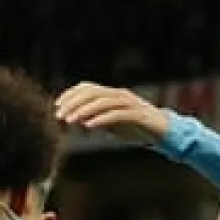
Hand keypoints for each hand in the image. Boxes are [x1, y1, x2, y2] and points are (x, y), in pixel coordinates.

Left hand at [55, 82, 170, 144]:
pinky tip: (89, 126)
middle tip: (59, 116)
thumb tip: (72, 120)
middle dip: (73, 103)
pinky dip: (101, 119)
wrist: (162, 132)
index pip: (87, 87)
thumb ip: (93, 118)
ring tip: (70, 121)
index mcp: (112, 94)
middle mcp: (120, 95)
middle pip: (92, 93)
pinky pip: (117, 114)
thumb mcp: (109, 122)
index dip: (70, 94)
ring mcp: (130, 103)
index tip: (56, 106)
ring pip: (103, 102)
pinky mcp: (138, 115)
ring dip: (84, 111)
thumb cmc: (134, 127)